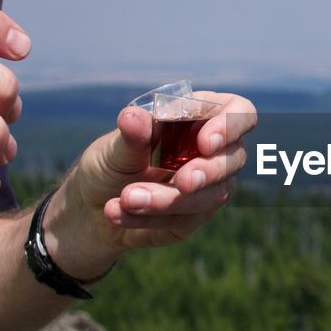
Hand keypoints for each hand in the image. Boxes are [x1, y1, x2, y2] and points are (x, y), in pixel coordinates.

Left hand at [42, 92, 256, 277]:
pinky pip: (186, 218)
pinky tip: (118, 213)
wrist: (92, 209)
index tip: (205, 143)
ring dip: (169, 200)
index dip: (230, 125)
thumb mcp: (111, 149)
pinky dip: (151, 217)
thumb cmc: (108, 165)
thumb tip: (132, 117)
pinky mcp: (196, 215)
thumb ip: (129, 137)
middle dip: (208, 172)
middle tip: (181, 183)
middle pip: (234, 158)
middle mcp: (211, 151)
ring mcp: (208, 186)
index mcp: (197, 118)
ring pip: (212, 195)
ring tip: (126, 200)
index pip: (237, 112)